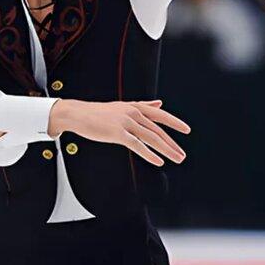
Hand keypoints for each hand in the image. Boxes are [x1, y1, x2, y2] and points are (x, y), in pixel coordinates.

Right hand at [52, 99, 190, 165]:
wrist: (78, 114)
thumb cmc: (99, 112)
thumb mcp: (123, 105)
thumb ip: (143, 105)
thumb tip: (160, 103)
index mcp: (136, 107)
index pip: (160, 115)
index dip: (175, 122)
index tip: (187, 130)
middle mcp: (134, 113)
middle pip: (158, 130)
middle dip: (172, 144)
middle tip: (182, 155)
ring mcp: (126, 123)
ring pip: (151, 138)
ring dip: (166, 150)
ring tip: (176, 159)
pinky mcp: (117, 133)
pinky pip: (137, 145)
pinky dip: (149, 154)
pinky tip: (158, 161)